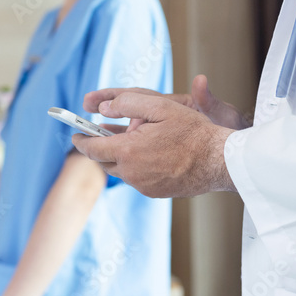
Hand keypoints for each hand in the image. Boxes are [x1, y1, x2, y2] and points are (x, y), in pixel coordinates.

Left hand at [72, 83, 237, 198]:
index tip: (75, 134)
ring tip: (135, 140)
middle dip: (102, 147)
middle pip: (104, 161)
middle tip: (105, 133)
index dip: (81, 140)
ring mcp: (142, 185)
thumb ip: (128, 104)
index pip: (92, 148)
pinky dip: (137, 166)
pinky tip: (152, 153)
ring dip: (122, 156)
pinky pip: (136, 178)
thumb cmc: (193, 132)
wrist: (219, 161)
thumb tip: (103, 109)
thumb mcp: (161, 107)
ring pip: (121, 170)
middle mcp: (131, 172)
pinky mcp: (154, 192)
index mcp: (128, 151)